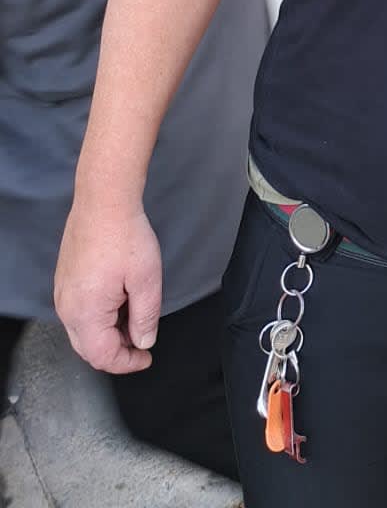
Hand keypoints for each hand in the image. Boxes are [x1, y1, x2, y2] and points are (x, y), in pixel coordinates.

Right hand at [55, 199, 161, 373]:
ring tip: (134, 313)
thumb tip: (143, 341)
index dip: (127, 363)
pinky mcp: (65, 281)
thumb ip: (146, 317)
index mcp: (85, 313)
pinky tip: (119, 299)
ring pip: (83, 331)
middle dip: (117, 350)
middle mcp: (67, 308)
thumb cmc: (124, 235)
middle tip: (142, 339)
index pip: (102, 357)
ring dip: (108, 332)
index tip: (146, 357)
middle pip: (89, 348)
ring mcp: (62, 294)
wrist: (104, 201)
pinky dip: (99, 316)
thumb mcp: (146, 279)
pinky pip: (79, 312)